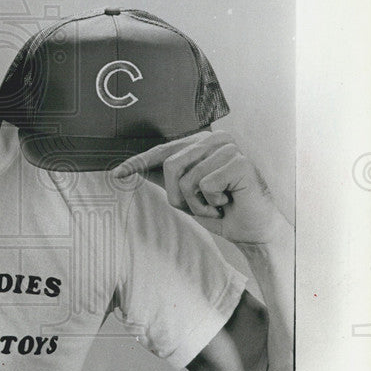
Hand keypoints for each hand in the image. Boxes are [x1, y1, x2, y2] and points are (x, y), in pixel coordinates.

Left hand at [113, 131, 283, 244]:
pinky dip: (212, 204)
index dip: (138, 162)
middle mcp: (215, 139)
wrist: (253, 231)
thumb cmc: (222, 211)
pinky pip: (205, 185)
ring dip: (197, 203)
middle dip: (178, 196)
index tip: (117, 173)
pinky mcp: (239, 162)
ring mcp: (229, 148)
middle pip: (170, 165)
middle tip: (200, 207)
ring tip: (216, 205)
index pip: (163, 150)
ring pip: (186, 178)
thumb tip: (133, 168)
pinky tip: (228, 203)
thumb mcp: (185, 195)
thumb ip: (164, 178)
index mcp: (202, 142)